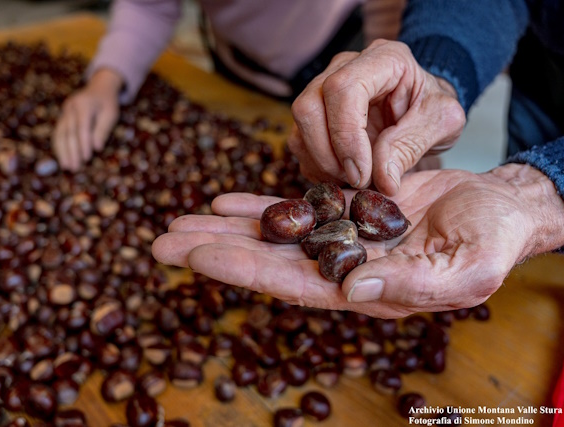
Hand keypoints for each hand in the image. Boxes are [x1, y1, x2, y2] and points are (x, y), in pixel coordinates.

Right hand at [52, 69, 121, 170]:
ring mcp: (64, 111)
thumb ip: (103, 130)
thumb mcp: (111, 114)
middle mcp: (71, 107)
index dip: (84, 144)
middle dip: (71, 152)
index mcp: (84, 104)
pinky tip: (62, 158)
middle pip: (69, 132)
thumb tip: (97, 148)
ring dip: (62, 151)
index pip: (83, 127)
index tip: (87, 159)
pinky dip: (59, 146)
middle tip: (74, 168)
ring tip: (66, 167)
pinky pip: (58, 132)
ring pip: (60, 133)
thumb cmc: (107, 103)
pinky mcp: (62, 116)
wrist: (98, 88)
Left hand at [152, 164, 563, 317]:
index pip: (289, 283)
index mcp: (363, 291)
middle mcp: (340, 269)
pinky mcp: (343, 212)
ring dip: (223, 227)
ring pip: (270, 234)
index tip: (195, 255)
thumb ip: (408, 285)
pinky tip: (225, 202)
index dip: (241, 268)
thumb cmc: (490, 244)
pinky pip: (293, 208)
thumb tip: (350, 290)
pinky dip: (258, 206)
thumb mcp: (462, 269)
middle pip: (265, 260)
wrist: (499, 212)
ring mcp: (338, 240)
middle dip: (213, 250)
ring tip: (179, 222)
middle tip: (161, 243)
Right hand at [289, 39, 464, 195]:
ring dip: (321, 163)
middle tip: (357, 180)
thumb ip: (412, 146)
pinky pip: (299, 143)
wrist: (422, 109)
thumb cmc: (432, 108)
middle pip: (309, 107)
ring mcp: (322, 88)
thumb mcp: (442, 123)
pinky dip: (317, 167)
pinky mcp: (314, 114)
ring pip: (299, 127)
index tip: (363, 173)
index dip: (346, 135)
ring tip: (354, 179)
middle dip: (328, 154)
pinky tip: (343, 175)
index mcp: (383, 58)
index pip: (343, 89)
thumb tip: (383, 179)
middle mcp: (344, 67)